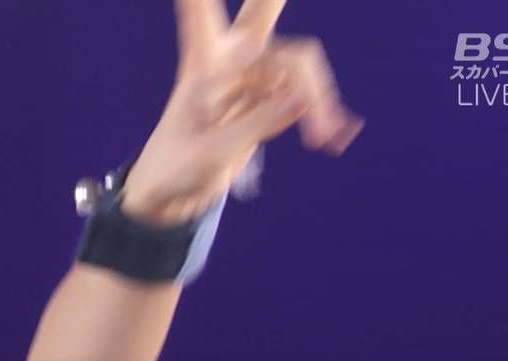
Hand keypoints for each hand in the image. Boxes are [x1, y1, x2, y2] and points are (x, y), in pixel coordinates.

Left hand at [121, 0, 363, 225]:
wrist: (173, 194)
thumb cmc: (175, 167)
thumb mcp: (211, 152)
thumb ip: (256, 124)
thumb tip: (302, 99)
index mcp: (202, 62)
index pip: (200, 6)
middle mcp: (231, 60)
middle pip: (263, 8)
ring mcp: (254, 77)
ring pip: (299, 68)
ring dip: (318, 98)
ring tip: (325, 138)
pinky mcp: (270, 99)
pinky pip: (306, 96)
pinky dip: (321, 115)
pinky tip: (334, 136)